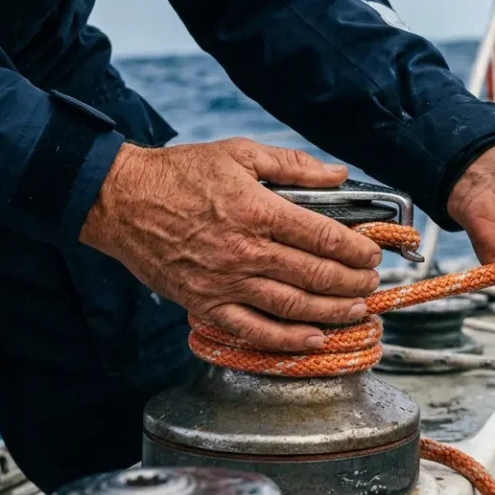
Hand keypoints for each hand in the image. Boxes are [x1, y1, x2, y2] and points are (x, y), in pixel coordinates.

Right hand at [80, 138, 382, 351]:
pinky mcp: (205, 304)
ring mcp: (225, 283)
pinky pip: (253, 331)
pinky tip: (314, 340)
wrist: (121, 200)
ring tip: (356, 310)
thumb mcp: (241, 153)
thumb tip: (339, 174)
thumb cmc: (181, 173)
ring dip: (332, 311)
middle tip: (371, 283)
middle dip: (353, 282)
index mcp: (259, 211)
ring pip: (293, 306)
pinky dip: (287, 340)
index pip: (325, 237)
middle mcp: (246, 251)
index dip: (357, 249)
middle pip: (316, 274)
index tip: (373, 253)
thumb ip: (294, 166)